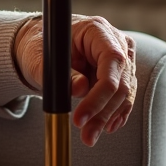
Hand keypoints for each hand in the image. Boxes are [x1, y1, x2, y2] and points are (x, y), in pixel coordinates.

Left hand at [13, 15, 136, 146]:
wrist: (43, 47)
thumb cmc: (40, 47)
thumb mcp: (41, 59)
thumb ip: (61, 74)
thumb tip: (80, 89)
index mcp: (97, 30)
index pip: (112, 62)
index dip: (99, 93)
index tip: (80, 118)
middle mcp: (115, 40)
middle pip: (121, 81)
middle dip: (103, 112)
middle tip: (86, 136)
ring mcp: (122, 56)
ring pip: (125, 92)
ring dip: (108, 117)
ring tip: (90, 135)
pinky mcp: (121, 71)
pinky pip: (124, 95)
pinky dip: (116, 112)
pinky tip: (106, 126)